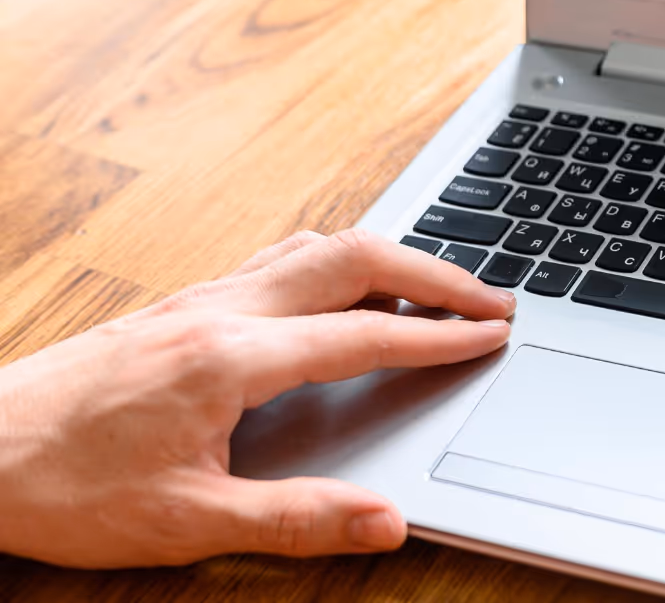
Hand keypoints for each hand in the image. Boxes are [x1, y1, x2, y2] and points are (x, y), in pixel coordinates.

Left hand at [0, 229, 514, 566]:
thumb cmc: (62, 488)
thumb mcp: (185, 524)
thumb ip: (297, 521)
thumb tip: (387, 521)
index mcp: (231, 359)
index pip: (365, 335)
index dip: (441, 337)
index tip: (495, 335)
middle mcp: (220, 310)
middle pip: (354, 259)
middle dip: (436, 273)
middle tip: (491, 298)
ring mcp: (196, 298)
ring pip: (315, 246)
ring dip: (388, 257)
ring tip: (436, 286)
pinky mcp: (176, 305)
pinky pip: (278, 257)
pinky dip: (336, 261)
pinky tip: (340, 289)